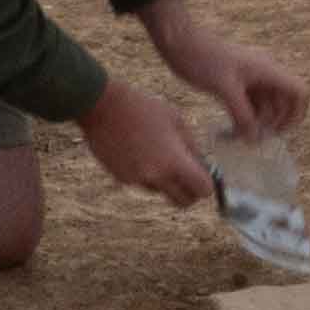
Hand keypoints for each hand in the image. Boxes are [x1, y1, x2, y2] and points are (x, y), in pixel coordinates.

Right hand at [78, 79, 210, 205]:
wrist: (103, 107)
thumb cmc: (144, 108)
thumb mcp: (176, 120)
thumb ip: (192, 145)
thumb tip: (201, 163)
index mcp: (174, 161)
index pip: (203, 190)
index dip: (206, 184)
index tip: (203, 173)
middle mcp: (156, 177)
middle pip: (184, 201)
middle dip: (190, 192)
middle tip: (189, 176)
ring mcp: (137, 180)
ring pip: (162, 192)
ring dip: (166, 182)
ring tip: (159, 154)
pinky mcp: (122, 179)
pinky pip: (143, 183)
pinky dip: (147, 174)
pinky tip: (141, 151)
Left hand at [176, 33, 309, 135]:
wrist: (180, 42)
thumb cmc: (203, 59)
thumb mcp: (224, 88)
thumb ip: (242, 114)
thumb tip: (254, 139)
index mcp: (268, 70)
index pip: (299, 92)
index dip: (296, 114)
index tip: (279, 131)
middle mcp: (264, 74)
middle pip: (284, 103)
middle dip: (274, 123)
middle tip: (255, 139)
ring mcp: (251, 79)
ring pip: (266, 106)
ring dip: (258, 123)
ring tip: (241, 138)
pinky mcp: (237, 84)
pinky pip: (250, 104)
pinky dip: (246, 118)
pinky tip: (233, 131)